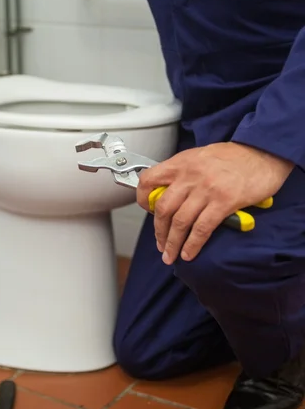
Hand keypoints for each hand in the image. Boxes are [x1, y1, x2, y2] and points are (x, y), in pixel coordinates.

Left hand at [137, 142, 293, 263]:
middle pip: (164, 209)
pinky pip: (201, 229)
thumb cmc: (235, 157)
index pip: (149, 180)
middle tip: (161, 244)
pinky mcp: (223, 202)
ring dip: (172, 243)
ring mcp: (206, 189)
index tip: (147, 211)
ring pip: (180, 223)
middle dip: (159, 232)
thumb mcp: (201, 156)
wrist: (264, 153)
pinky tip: (188, 253)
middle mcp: (190, 176)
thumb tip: (169, 194)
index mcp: (182, 162)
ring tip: (171, 255)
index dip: (143, 199)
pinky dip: (192, 245)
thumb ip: (183, 173)